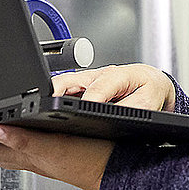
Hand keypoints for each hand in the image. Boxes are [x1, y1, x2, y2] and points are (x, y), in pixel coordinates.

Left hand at [0, 117, 112, 189]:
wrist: (113, 171)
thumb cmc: (88, 163)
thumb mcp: (52, 149)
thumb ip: (22, 140)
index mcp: (21, 155)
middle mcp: (24, 157)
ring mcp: (35, 156)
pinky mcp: (47, 152)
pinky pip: (15, 147)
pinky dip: (4, 137)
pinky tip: (11, 131)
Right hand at [51, 64, 176, 110]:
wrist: (151, 83)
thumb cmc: (150, 89)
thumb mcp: (150, 100)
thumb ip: (135, 108)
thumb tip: (121, 114)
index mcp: (117, 75)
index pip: (100, 86)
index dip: (91, 97)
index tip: (84, 108)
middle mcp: (97, 76)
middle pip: (70, 79)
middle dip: (55, 91)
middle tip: (46, 105)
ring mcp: (86, 82)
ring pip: (61, 85)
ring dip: (48, 95)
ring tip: (38, 111)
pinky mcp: (79, 90)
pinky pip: (62, 94)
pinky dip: (51, 101)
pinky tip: (45, 114)